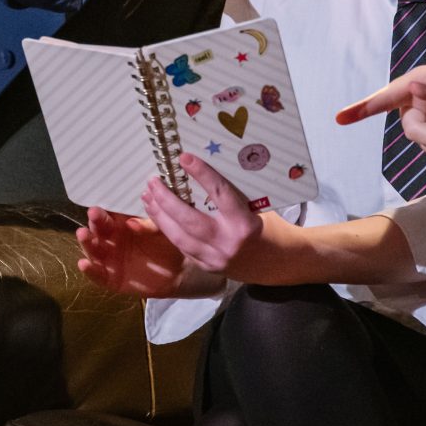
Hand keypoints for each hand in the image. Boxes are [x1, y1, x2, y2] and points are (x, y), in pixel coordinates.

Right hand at [76, 205, 194, 296]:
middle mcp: (111, 240)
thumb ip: (149, 225)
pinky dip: (89, 270)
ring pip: (93, 251)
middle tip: (93, 215)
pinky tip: (84, 264)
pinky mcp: (110, 279)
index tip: (97, 208)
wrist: (178, 272)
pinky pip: (97, 275)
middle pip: (98, 230)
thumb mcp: (162, 231)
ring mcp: (109, 260)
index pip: (108, 216)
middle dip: (94, 223)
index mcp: (121, 224)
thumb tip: (132, 222)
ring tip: (83, 234)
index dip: (101, 212)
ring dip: (87, 242)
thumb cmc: (167, 245)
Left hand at [141, 153, 275, 278]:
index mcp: (245, 223)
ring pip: (179, 237)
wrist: (278, 264)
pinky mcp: (207, 268)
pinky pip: (182, 247)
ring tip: (148, 196)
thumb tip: (204, 170)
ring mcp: (215, 258)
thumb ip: (232, 196)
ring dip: (160, 215)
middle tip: (153, 181)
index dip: (201, 174)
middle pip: (189, 220)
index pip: (220, 194)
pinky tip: (157, 215)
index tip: (184, 158)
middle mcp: (228, 242)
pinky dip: (168, 230)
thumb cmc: (269, 228)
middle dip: (166, 200)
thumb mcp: (258, 208)